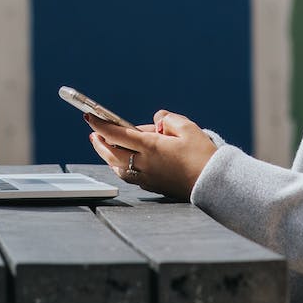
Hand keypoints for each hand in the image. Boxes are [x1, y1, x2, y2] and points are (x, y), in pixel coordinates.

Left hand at [85, 110, 216, 200]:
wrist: (214, 184)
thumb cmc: (202, 155)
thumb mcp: (187, 128)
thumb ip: (168, 119)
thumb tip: (156, 121)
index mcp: (151, 147)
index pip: (117, 134)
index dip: (101, 125)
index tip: (89, 117)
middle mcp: (145, 164)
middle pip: (112, 153)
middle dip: (99, 142)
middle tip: (93, 132)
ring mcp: (147, 177)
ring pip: (118, 167)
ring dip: (108, 155)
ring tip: (104, 145)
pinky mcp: (153, 186)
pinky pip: (129, 176)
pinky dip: (120, 166)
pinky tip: (121, 162)